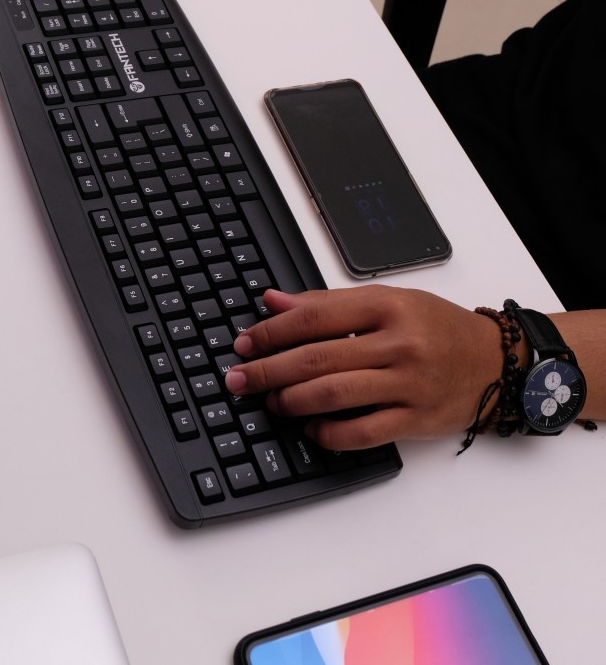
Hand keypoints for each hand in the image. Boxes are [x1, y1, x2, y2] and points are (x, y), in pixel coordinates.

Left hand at [225, 286, 503, 449]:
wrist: (495, 362)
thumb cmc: (436, 327)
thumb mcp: (386, 301)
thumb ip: (328, 303)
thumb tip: (273, 301)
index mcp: (385, 307)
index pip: (314, 316)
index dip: (271, 331)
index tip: (245, 343)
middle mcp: (397, 344)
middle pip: (316, 358)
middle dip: (268, 370)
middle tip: (238, 378)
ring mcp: (408, 384)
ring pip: (334, 395)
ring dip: (292, 400)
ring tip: (271, 401)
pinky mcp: (416, 420)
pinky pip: (363, 433)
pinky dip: (329, 434)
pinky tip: (310, 429)